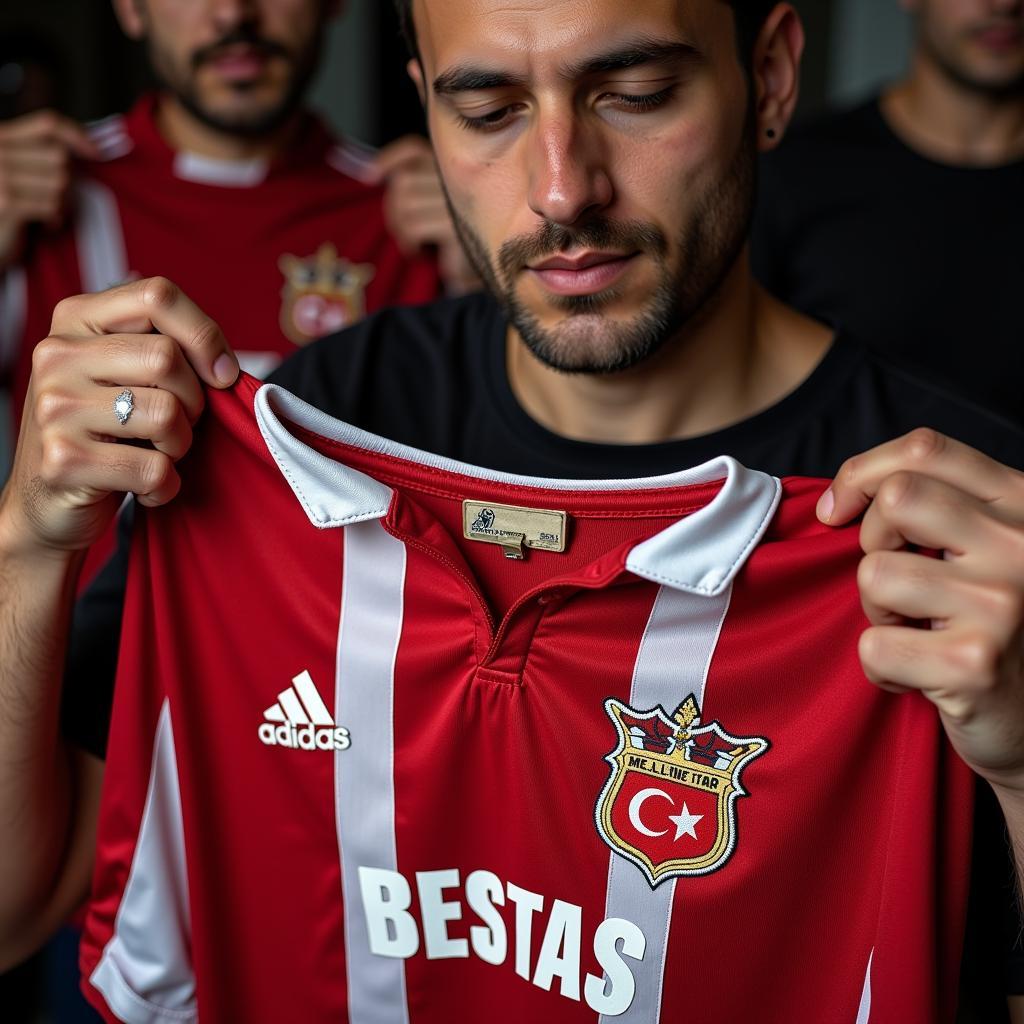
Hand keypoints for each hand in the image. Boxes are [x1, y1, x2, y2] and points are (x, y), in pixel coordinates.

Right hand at [0, 110, 98, 267]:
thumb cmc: (5, 207)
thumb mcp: (15, 172)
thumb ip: (37, 154)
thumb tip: (89, 149)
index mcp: (2, 138)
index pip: (47, 124)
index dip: (77, 135)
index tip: (98, 153)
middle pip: (59, 156)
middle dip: (68, 180)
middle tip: (59, 197)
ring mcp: (1, 176)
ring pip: (59, 183)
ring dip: (63, 202)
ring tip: (51, 212)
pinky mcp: (7, 203)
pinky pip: (52, 206)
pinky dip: (56, 218)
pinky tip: (47, 224)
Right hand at [0, 277, 238, 556]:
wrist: (48, 502)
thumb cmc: (106, 433)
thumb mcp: (127, 375)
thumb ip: (168, 351)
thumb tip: (225, 368)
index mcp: (76, 319)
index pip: (157, 295)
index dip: (204, 334)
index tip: (222, 374)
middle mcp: (56, 355)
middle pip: (167, 358)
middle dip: (194, 402)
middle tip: (179, 425)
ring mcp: (54, 407)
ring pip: (166, 414)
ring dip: (181, 446)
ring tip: (158, 454)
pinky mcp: (62, 460)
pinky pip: (154, 469)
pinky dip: (165, 487)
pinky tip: (145, 487)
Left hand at [372, 135, 479, 295]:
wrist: (489, 272)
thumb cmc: (456, 243)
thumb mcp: (433, 211)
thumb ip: (412, 189)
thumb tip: (369, 174)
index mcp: (452, 169)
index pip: (414, 150)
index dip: (387, 159)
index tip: (369, 177)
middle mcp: (457, 179)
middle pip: (402, 182)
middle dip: (392, 210)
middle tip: (402, 232)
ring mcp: (459, 201)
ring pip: (404, 204)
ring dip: (399, 229)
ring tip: (411, 243)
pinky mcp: (457, 227)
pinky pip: (413, 227)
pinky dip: (408, 242)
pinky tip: (418, 252)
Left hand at [819, 429, 1023, 789]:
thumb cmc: (993, 629)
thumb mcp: (983, 551)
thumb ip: (938, 508)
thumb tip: (839, 499)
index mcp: (1023, 505)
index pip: (925, 449)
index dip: (862, 473)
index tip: (837, 511)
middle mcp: (1023, 545)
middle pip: (897, 499)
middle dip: (872, 542)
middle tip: (894, 584)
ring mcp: (1003, 604)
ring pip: (876, 573)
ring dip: (878, 612)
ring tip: (916, 634)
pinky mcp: (974, 663)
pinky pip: (874, 646)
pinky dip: (881, 668)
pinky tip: (921, 678)